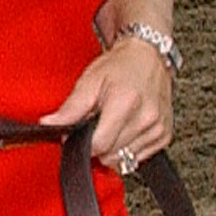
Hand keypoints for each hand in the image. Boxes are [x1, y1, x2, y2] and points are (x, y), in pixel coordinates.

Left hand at [43, 34, 173, 175]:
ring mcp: (158, 128)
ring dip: (113, 148)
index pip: (99, 144)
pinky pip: (139, 157)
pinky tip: (124, 130)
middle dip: (97, 145)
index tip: (77, 135)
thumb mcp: (89, 81)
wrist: (148, 56)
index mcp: (126, 102)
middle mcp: (147, 117)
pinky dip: (128, 148)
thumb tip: (50, 124)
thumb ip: (70, 108)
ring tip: (111, 125)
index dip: (83, 143)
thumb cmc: (120, 65)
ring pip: (125, 159)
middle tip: (95, 125)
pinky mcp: (165, 135)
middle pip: (111, 154)